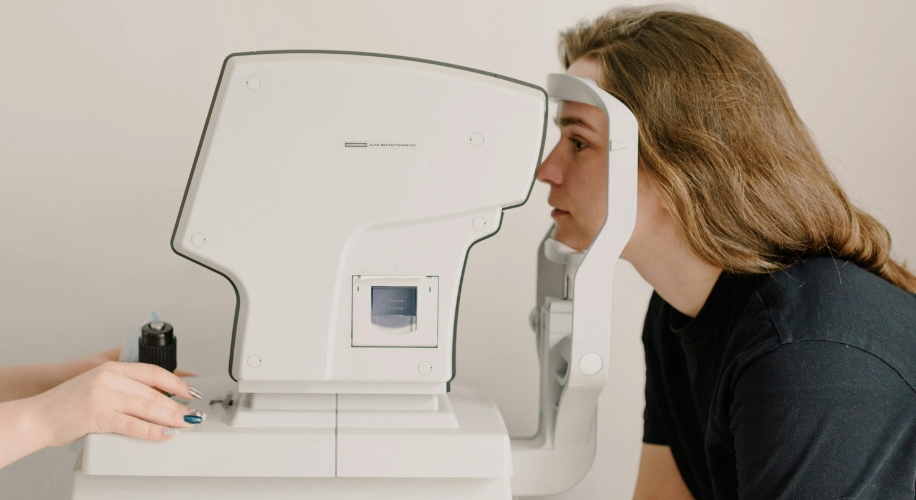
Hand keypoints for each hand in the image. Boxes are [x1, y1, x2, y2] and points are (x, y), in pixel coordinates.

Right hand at [31, 361, 202, 446]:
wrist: (39, 416)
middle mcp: (110, 379)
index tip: (191, 392)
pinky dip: (151, 430)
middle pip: (154, 392)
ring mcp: (104, 396)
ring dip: (171, 418)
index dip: (177, 383)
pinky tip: (164, 434)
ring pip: (148, 407)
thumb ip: (124, 387)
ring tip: (186, 425)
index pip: (153, 372)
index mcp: (113, 368)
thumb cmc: (68, 404)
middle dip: (177, 406)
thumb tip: (157, 399)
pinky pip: (132, 424)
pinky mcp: (98, 416)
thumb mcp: (99, 385)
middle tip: (193, 415)